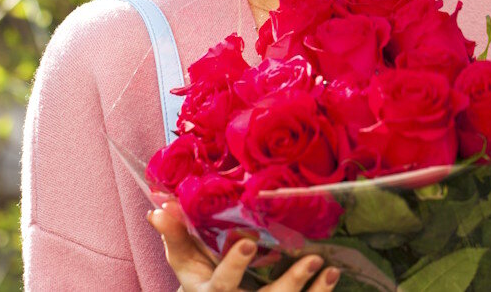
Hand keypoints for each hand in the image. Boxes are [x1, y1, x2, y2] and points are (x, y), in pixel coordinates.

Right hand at [148, 203, 340, 291]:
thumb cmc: (199, 277)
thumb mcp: (184, 260)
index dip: (235, 265)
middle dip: (289, 283)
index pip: (222, 284)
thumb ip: (174, 234)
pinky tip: (332, 275)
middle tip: (311, 259)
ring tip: (329, 267)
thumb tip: (158, 207)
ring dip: (312, 290)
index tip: (250, 241)